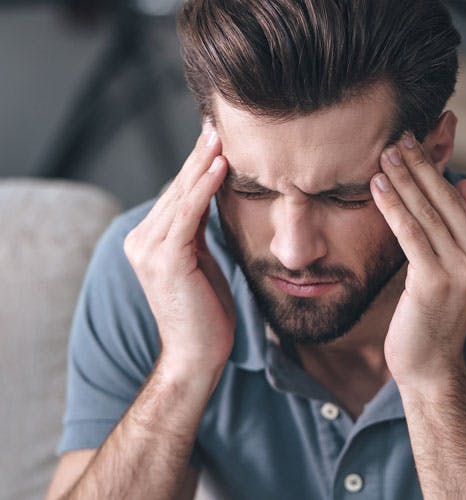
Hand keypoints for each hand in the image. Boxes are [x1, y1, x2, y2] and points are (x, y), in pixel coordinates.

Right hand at [124, 120, 234, 374]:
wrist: (197, 356)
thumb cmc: (207, 313)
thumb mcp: (203, 262)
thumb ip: (200, 232)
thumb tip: (215, 200)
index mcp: (149, 240)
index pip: (178, 194)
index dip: (197, 164)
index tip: (216, 135)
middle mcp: (142, 240)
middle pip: (178, 188)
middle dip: (200, 154)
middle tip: (218, 121)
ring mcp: (149, 249)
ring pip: (182, 196)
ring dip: (203, 162)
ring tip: (222, 134)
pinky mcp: (165, 259)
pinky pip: (189, 214)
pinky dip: (204, 187)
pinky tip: (220, 165)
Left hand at [371, 132, 465, 390]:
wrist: (431, 365)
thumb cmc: (435, 315)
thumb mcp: (454, 266)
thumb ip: (463, 225)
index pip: (456, 197)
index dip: (432, 167)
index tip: (411, 140)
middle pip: (443, 199)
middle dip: (417, 165)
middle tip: (396, 135)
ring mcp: (462, 268)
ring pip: (426, 212)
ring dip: (402, 179)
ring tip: (384, 153)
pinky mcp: (436, 280)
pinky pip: (411, 233)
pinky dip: (393, 206)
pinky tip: (377, 186)